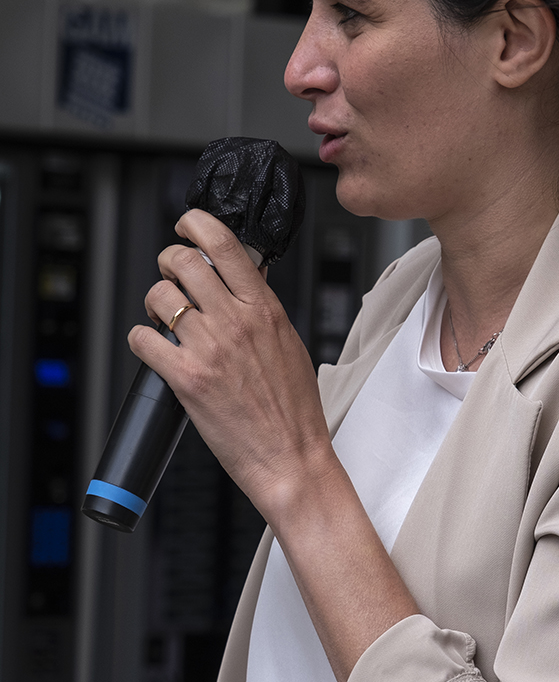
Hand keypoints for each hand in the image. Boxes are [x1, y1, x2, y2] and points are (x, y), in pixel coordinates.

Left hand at [128, 209, 334, 520]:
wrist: (291, 457)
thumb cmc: (294, 410)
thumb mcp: (289, 344)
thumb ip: (263, 310)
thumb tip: (245, 281)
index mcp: (264, 309)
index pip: (224, 244)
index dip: (196, 224)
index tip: (187, 226)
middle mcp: (235, 321)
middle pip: (181, 262)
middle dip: (168, 263)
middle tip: (171, 277)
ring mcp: (208, 348)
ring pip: (158, 296)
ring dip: (154, 303)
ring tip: (164, 319)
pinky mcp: (186, 377)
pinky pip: (143, 338)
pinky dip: (142, 339)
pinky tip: (154, 348)